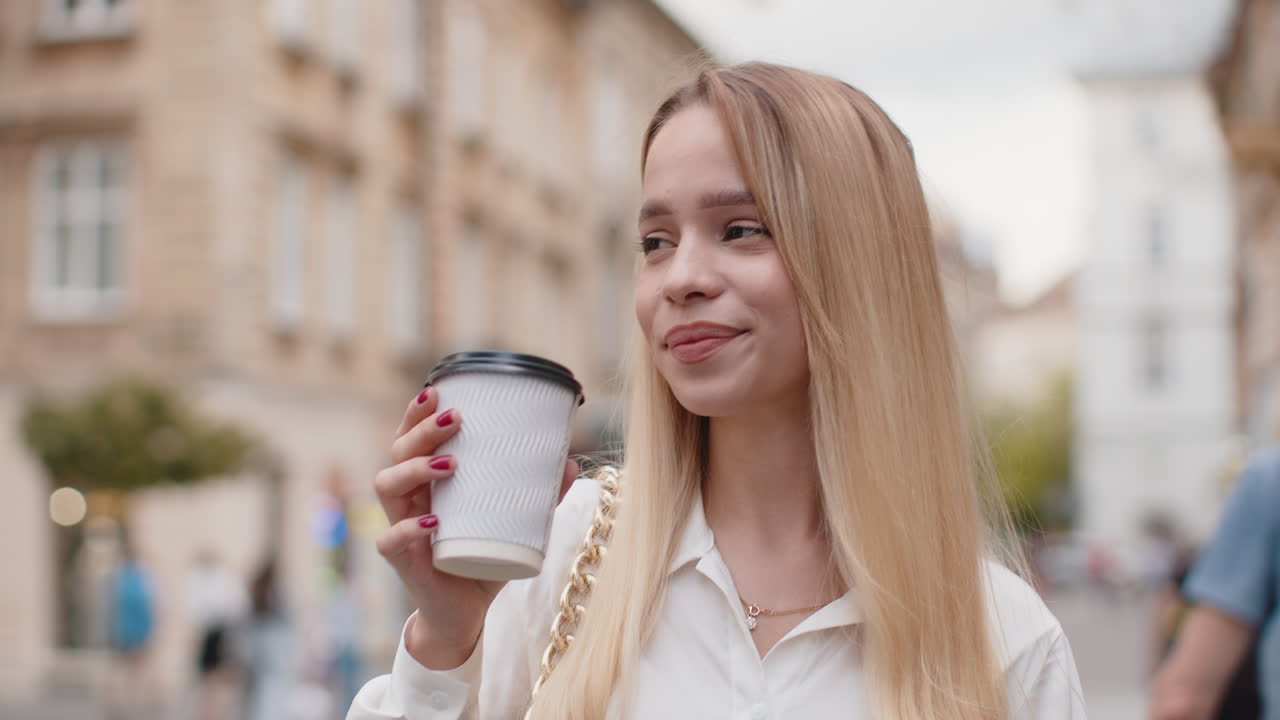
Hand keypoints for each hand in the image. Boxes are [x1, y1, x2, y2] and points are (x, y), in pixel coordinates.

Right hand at [372, 385, 579, 668]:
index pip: (411, 437)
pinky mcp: (402, 561)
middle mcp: (408, 499)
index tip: (439, 390)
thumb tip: (570, 461)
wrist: (464, 614)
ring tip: (450, 465)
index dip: (417, 413)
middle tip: (456, 418)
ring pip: (387, 485)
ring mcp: (401, 527)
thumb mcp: (513, 524)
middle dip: (423, 430)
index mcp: (427, 482)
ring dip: (415, 468)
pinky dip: (410, 529)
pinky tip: (433, 523)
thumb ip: (539, 496)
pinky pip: (392, 539)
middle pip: (398, 451)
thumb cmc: (482, 560)